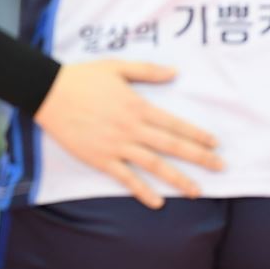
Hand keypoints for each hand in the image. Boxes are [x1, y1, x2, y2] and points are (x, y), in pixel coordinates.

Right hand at [34, 60, 222, 208]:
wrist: (49, 92)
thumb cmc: (83, 77)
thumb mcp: (116, 67)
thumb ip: (147, 70)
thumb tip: (175, 72)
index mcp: (137, 105)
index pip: (174, 123)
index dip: (197, 134)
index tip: (215, 144)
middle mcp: (131, 128)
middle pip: (172, 146)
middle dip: (199, 157)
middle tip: (221, 167)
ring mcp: (116, 145)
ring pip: (154, 165)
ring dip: (178, 178)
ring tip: (197, 190)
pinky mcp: (100, 158)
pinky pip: (125, 178)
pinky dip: (142, 190)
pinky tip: (157, 201)